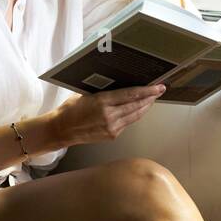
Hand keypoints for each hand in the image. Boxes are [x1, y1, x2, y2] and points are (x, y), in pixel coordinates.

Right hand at [50, 84, 165, 146]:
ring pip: (135, 116)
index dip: (147, 91)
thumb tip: (119, 86)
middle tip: (159, 90)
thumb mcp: (85, 94)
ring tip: (151, 99)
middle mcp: (109, 116)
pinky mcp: (112, 135)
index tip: (158, 86)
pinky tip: (136, 110)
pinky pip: (128, 123)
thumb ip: (103, 92)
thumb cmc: (70, 110)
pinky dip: (134, 115)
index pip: (131, 95)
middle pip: (137, 105)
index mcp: (102, 102)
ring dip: (145, 107)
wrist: (61, 130)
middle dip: (150, 98)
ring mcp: (112, 128)